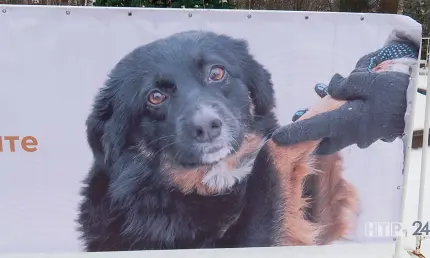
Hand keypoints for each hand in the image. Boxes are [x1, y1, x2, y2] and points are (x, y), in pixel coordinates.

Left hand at [272, 69, 409, 154]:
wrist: (417, 109)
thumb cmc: (394, 94)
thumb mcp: (368, 82)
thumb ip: (345, 85)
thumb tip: (331, 88)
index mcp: (345, 122)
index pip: (313, 129)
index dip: (293, 133)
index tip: (276, 138)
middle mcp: (349, 134)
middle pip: (321, 142)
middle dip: (307, 138)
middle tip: (296, 125)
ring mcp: (359, 137)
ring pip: (333, 138)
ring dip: (321, 129)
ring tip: (315, 110)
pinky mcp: (367, 133)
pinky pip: (345, 132)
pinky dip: (337, 123)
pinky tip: (339, 105)